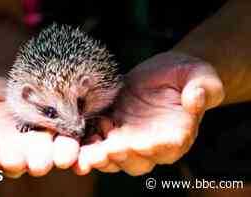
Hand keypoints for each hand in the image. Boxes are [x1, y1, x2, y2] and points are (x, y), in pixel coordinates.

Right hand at [0, 77, 79, 176]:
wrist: (18, 82)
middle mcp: (12, 152)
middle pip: (17, 161)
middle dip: (25, 160)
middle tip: (34, 160)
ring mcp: (38, 147)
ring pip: (45, 157)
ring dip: (55, 157)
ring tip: (64, 154)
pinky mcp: (60, 138)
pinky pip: (67, 148)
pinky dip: (74, 149)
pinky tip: (79, 148)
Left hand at [91, 51, 224, 175]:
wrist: (163, 72)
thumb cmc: (186, 74)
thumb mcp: (200, 74)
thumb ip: (203, 88)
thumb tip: (196, 98)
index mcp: (177, 135)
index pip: (167, 148)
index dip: (153, 149)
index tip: (138, 144)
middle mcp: (152, 144)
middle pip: (137, 161)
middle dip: (120, 157)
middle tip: (104, 152)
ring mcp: (130, 139)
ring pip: (115, 159)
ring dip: (99, 158)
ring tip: (86, 153)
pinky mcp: (112, 130)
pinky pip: (99, 144)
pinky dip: (88, 145)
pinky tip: (79, 139)